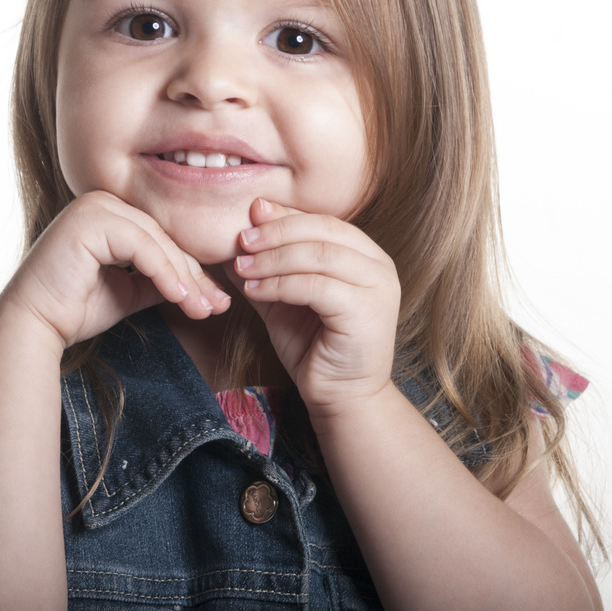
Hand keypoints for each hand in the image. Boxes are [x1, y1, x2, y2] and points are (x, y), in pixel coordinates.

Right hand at [1, 190, 230, 351]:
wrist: (34, 324)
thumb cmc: (73, 309)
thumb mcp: (128, 290)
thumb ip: (157, 279)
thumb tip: (198, 285)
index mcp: (108, 212)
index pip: (161, 239)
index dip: (191, 270)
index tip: (215, 301)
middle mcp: (102, 201)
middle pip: (164, 238)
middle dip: (194, 275)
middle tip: (218, 306)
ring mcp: (94, 206)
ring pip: (157, 241)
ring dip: (185, 278)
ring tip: (204, 309)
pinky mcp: (91, 219)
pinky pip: (141, 246)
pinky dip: (164, 272)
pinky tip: (180, 298)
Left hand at [230, 198, 401, 417]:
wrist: (341, 398)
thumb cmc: (315, 347)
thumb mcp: (285, 298)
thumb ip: (267, 267)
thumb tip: (232, 237)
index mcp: (366, 255)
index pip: (323, 220)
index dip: (285, 215)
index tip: (250, 213)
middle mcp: (379, 266)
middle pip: (322, 229)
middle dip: (276, 231)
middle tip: (242, 240)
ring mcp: (378, 288)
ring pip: (317, 255)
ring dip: (273, 259)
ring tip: (242, 267)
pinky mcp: (366, 312)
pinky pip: (315, 287)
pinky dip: (280, 284)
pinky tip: (255, 291)